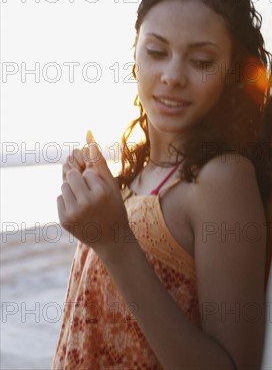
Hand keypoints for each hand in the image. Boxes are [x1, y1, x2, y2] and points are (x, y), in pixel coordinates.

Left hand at [57, 130, 130, 258]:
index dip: (95, 180)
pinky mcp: (65, 221)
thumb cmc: (113, 205)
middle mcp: (86, 203)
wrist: (111, 238)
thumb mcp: (111, 182)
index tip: (102, 193)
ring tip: (85, 202)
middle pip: (72, 176)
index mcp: (101, 193)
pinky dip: (67, 202)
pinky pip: (59, 199)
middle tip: (90, 194)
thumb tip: (88, 132)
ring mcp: (74, 214)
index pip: (88, 172)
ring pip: (64, 186)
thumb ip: (98, 158)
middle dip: (80, 181)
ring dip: (73, 190)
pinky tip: (79, 211)